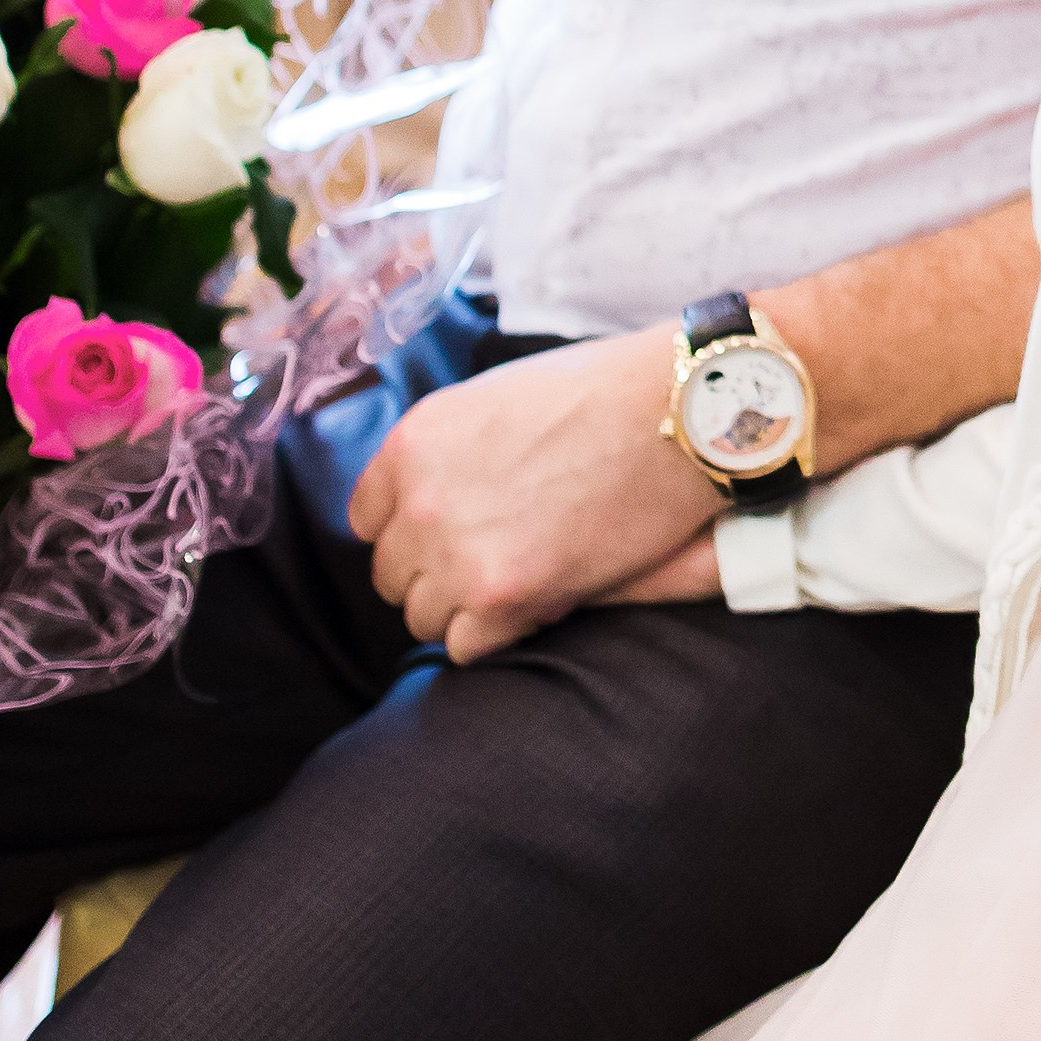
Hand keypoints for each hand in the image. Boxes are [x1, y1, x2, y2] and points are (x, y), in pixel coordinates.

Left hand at [348, 325, 719, 660]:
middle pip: (391, 574)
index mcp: (413, 443)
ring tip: (518, 587)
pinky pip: (463, 646)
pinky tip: (536, 606)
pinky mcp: (502, 592)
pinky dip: (495, 635)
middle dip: (436, 574)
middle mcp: (420, 499)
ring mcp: (456, 549)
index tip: (446, 538)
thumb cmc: (603, 394)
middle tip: (491, 566)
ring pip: (421, 616)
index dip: (410, 533)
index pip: (367, 520)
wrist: (673, 413)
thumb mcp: (493, 400)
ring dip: (465, 610)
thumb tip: (434, 497)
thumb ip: (448, 453)